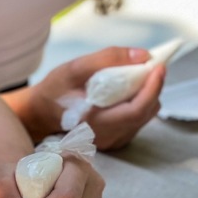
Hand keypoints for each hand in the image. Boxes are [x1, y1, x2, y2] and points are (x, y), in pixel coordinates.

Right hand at [33, 46, 163, 148]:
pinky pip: (137, 121)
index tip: (158, 66)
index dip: (153, 88)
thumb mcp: (74, 68)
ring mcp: (112, 141)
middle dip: (154, 87)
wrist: (39, 114)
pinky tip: (129, 91)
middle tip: (152, 66)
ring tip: (140, 76)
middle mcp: (107, 136)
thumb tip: (143, 56)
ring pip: (144, 117)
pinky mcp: (114, 140)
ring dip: (148, 95)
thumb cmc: (54, 90)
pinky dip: (140, 103)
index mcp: (96, 122)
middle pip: (146, 113)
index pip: (136, 110)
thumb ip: (107, 59)